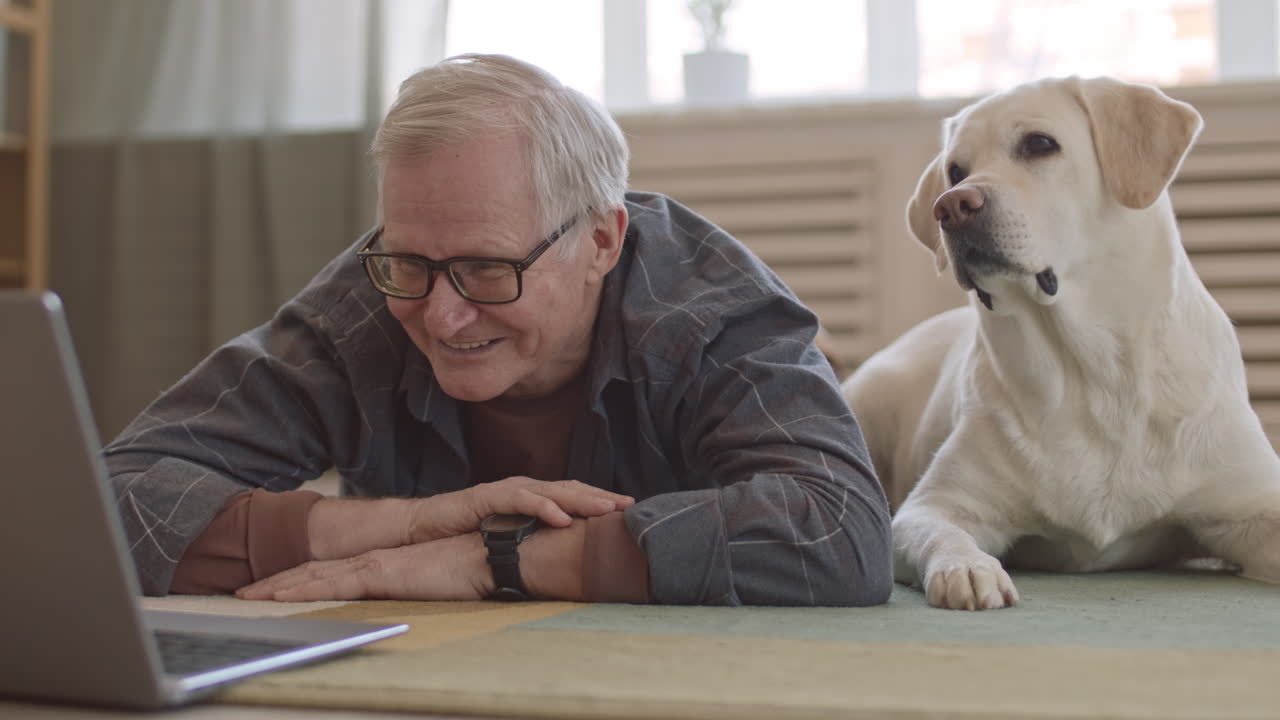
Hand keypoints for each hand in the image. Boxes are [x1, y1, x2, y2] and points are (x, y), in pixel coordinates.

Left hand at [237, 533, 492, 601]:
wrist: (493, 555)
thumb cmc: (479, 569)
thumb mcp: (444, 586)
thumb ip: (425, 594)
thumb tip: (420, 607)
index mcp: (387, 564)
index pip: (335, 573)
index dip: (304, 579)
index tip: (278, 587)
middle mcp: (374, 561)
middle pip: (315, 572)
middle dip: (279, 582)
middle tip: (247, 592)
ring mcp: (374, 565)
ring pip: (313, 577)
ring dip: (277, 586)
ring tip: (247, 595)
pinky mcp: (379, 574)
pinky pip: (329, 586)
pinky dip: (298, 590)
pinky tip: (275, 597)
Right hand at [406, 477, 633, 543]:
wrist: (422, 528)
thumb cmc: (466, 535)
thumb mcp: (508, 537)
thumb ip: (534, 539)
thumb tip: (565, 557)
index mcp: (530, 497)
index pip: (572, 496)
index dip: (600, 501)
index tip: (629, 512)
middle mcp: (522, 489)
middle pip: (570, 489)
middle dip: (601, 497)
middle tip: (630, 506)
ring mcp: (505, 491)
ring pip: (552, 491)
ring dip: (582, 500)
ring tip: (606, 510)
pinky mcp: (487, 497)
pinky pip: (521, 501)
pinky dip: (544, 508)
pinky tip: (563, 518)